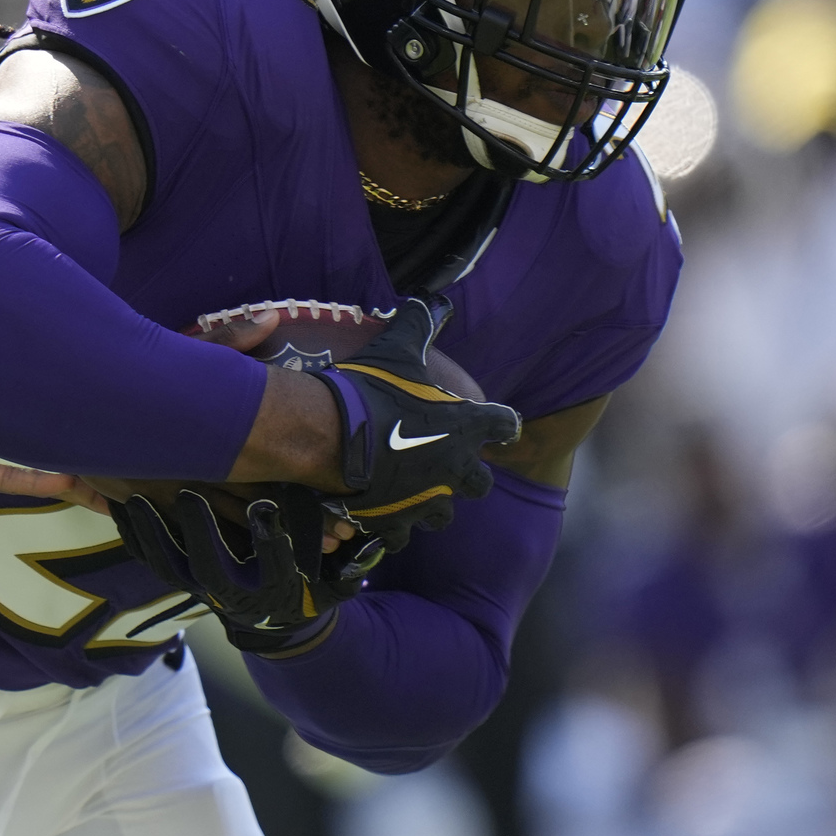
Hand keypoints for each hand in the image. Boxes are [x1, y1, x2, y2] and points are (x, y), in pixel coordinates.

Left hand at [109, 487, 343, 653]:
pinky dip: (135, 534)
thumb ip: (331, 545)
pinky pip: (151, 561)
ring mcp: (201, 589)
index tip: (265, 509)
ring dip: (152, 532)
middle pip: (210, 568)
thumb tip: (343, 526)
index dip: (269, 540)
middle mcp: (234, 594)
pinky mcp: (180, 580)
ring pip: (170, 567)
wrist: (277, 618)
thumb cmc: (306, 578)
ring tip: (138, 499)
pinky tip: (121, 506)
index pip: (274, 566)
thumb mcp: (326, 567)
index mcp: (276, 587)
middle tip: (188, 494)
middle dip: (198, 531)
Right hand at [325, 298, 520, 526]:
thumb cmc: (370, 391)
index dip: (499, 424)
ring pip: (443, 516)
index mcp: (467, 427)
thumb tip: (432, 299)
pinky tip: (378, 515)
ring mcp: (427, 501)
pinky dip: (392, 528)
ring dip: (432, 505)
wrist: (329, 436)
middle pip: (481, 484)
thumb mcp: (396, 350)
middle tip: (443, 463)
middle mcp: (456, 469)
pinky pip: (402, 536)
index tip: (493, 424)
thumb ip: (419, 325)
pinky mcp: (395, 522)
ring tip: (410, 492)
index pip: (506, 425)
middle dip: (467, 476)